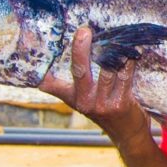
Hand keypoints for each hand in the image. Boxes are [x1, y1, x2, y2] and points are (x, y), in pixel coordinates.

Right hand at [38, 27, 149, 143]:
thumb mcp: (86, 99)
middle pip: (79, 71)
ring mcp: (101, 104)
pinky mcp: (120, 103)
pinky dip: (130, 61)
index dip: (39, 70)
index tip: (32, 49)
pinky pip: (125, 76)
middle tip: (83, 31)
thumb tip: (80, 46)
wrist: (127, 135)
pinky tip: (133, 50)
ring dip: (113, 51)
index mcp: (71, 97)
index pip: (48, 85)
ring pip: (107, 70)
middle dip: (80, 49)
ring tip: (117, 37)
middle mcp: (83, 101)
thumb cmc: (106, 109)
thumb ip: (80, 80)